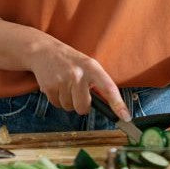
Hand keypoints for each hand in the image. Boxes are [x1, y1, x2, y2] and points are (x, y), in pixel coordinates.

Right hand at [0, 20, 129, 118]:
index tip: (125, 117)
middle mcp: (78, 74)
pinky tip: (56, 86)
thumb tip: (110, 107)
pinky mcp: (49, 86)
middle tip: (77, 93)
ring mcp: (63, 80)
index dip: (118, 104)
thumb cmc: (71, 61)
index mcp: (92, 67)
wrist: (44, 51)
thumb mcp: (88, 65)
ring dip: (67, 101)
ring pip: (69, 107)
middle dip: (81, 105)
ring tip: (64, 85)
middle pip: (83, 107)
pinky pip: (57, 105)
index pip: (109, 88)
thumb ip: (98, 83)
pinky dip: (57, 99)